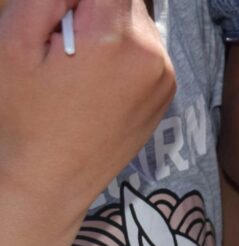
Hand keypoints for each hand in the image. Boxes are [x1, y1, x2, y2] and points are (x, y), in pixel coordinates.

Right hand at [0, 0, 174, 214]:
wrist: (50, 180)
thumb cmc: (25, 115)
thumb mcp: (16, 41)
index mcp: (117, 38)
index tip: (63, 15)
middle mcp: (153, 54)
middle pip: (124, 0)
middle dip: (91, 9)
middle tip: (62, 45)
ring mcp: (165, 76)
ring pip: (136, 23)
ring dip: (107, 29)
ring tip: (76, 66)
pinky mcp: (167, 93)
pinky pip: (146, 51)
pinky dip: (121, 52)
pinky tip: (94, 81)